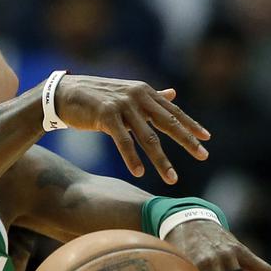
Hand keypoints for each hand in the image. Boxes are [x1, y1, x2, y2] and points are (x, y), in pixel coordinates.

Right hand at [53, 75, 209, 183]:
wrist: (64, 93)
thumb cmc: (96, 96)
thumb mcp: (126, 93)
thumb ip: (150, 98)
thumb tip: (173, 93)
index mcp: (144, 92)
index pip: (172, 111)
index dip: (190, 125)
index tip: (206, 139)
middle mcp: (137, 96)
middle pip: (167, 123)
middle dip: (186, 141)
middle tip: (203, 156)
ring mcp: (122, 105)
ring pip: (147, 137)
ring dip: (161, 160)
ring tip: (172, 178)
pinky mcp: (106, 116)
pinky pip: (123, 141)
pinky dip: (132, 158)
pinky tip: (140, 172)